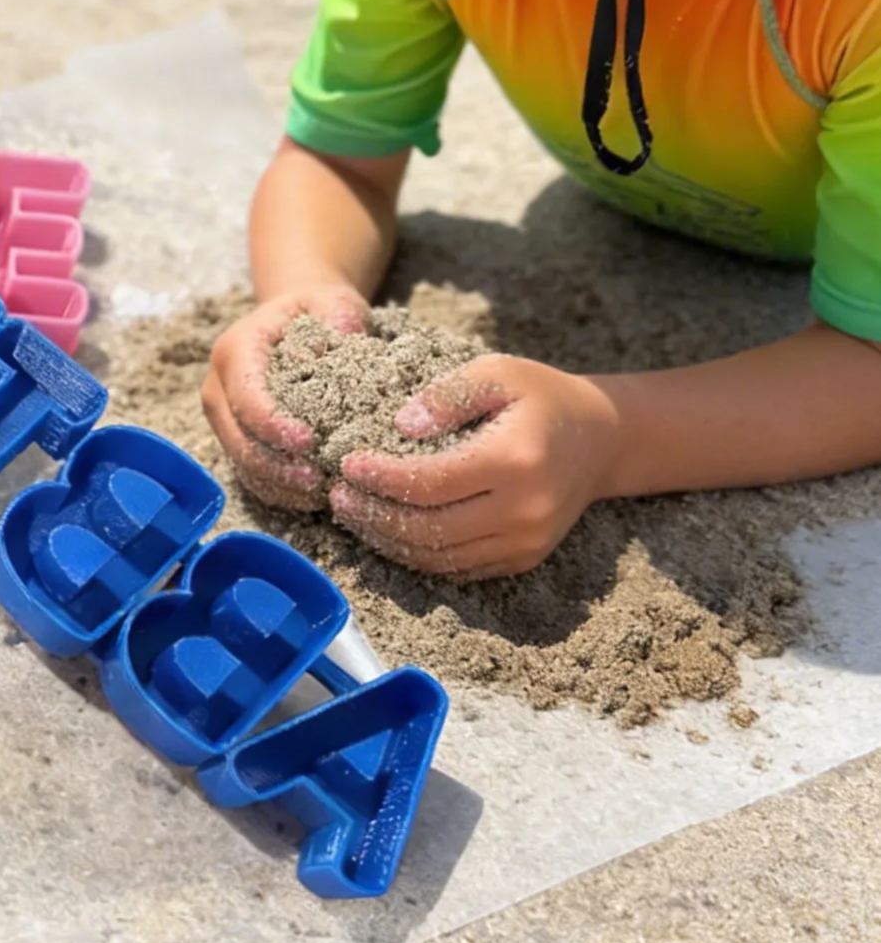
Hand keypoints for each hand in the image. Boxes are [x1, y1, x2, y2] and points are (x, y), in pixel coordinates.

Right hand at [202, 285, 371, 510]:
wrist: (292, 323)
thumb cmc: (316, 312)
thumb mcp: (331, 301)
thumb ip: (339, 314)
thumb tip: (346, 336)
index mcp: (236, 350)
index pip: (246, 395)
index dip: (272, 423)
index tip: (310, 442)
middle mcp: (218, 386)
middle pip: (237, 438)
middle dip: (275, 466)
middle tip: (319, 481)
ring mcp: (223, 416)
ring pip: (240, 462)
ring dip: (277, 485)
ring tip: (320, 495)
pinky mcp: (234, 437)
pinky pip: (248, 473)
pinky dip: (277, 490)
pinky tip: (310, 498)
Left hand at [326, 354, 620, 577]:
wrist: (603, 438)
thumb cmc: (541, 397)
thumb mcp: (497, 373)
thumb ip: (447, 395)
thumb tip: (401, 426)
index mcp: (516, 462)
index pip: (430, 483)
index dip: (382, 478)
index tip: (348, 465)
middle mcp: (524, 510)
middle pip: (429, 529)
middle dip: (374, 516)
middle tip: (338, 497)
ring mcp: (526, 541)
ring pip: (439, 557)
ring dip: (389, 540)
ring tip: (354, 515)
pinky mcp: (523, 558)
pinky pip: (458, 568)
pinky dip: (417, 555)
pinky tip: (389, 531)